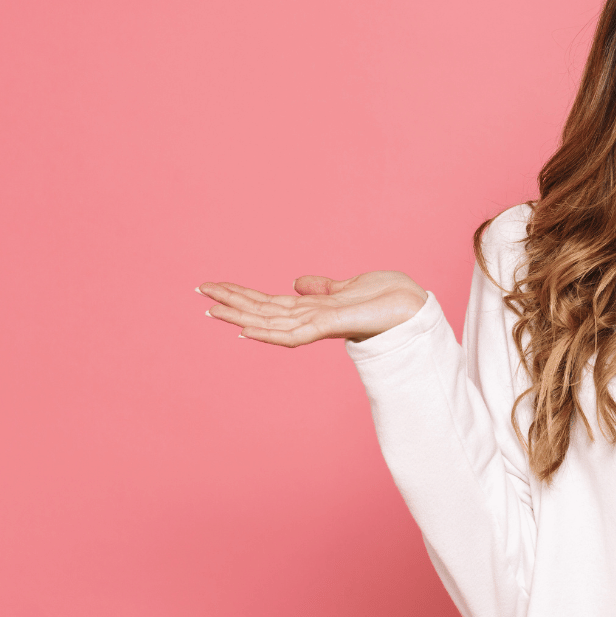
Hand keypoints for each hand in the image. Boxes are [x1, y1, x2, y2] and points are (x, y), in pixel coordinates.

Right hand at [198, 271, 427, 346]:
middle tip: (199, 292)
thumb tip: (296, 283)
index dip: (243, 296)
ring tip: (210, 308)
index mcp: (314, 310)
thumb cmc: (390, 298)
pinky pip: (293, 333)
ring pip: (270, 323)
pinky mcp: (332, 326)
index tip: (215, 288)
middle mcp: (312, 320)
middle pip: (263, 312)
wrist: (416, 308)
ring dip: (240, 315)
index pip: (270, 304)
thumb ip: (321, 288)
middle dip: (231, 302)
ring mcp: (320, 325)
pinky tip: (244, 328)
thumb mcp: (350, 286)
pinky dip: (267, 331)